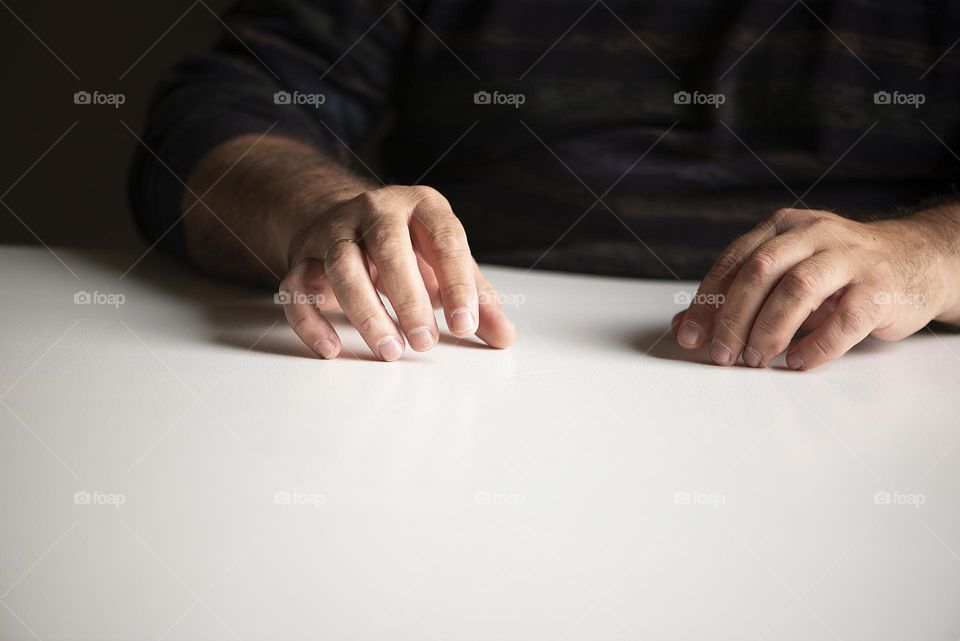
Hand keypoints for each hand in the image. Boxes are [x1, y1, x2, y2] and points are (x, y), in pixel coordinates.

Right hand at [279, 185, 515, 359]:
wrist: (347, 220)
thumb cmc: (409, 248)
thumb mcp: (446, 264)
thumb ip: (477, 299)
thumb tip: (505, 338)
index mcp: (422, 206)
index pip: (445, 239)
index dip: (457, 284)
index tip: (465, 326)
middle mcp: (376, 210)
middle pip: (388, 249)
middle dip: (408, 299)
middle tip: (424, 343)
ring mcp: (334, 230)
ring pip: (342, 267)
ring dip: (366, 312)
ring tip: (390, 350)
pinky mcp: (303, 256)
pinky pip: (297, 288)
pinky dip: (312, 321)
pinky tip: (333, 350)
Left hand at [671, 208, 954, 369]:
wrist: (918, 260)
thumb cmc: (840, 273)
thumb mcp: (785, 274)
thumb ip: (736, 298)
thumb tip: (683, 329)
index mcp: (784, 227)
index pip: (735, 261)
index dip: (708, 301)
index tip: (690, 337)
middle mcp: (815, 234)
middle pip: (759, 271)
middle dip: (733, 319)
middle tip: (722, 355)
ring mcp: (851, 258)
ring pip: (797, 289)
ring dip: (769, 331)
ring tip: (757, 360)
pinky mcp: (880, 288)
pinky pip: (844, 320)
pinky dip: (815, 347)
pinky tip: (798, 362)